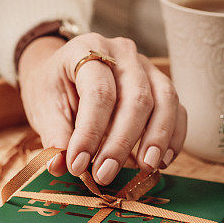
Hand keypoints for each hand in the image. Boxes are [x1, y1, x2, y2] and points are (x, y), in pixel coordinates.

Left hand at [18, 33, 186, 183]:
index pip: (98, 92)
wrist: (66, 71)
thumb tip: (59, 166)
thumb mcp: (45, 107)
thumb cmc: (56, 87)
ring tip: (146, 167)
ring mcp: (147, 68)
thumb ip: (54, 136)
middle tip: (106, 173)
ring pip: (165, 100)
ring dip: (157, 138)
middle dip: (122, 141)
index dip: (90, 132)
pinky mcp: (162, 86)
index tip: (78, 165)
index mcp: (87, 49)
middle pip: (136, 97)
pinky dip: (174, 137)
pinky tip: (163, 161)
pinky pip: (178, 110)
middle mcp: (123, 53)